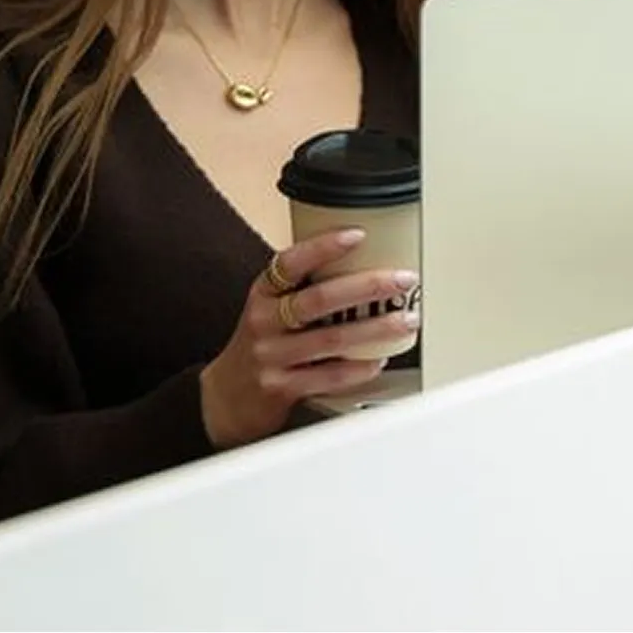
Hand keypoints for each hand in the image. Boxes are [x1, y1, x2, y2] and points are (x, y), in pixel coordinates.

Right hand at [198, 229, 420, 447]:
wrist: (227, 398)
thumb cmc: (262, 344)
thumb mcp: (270, 308)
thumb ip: (304, 289)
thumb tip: (365, 263)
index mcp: (263, 293)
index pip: (291, 262)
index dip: (324, 247)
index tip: (358, 235)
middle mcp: (264, 320)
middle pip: (319, 299)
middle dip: (367, 287)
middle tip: (403, 280)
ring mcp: (270, 356)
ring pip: (330, 339)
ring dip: (375, 329)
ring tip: (405, 320)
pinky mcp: (280, 388)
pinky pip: (327, 377)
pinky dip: (358, 368)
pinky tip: (379, 360)